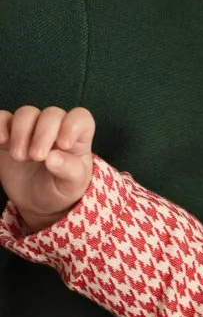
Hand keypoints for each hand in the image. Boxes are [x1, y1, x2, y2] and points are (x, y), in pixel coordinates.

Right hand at [0, 106, 94, 230]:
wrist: (37, 202)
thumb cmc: (61, 189)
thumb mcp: (71, 185)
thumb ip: (69, 170)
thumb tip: (53, 157)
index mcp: (77, 138)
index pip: (80, 118)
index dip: (72, 125)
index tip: (63, 144)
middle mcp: (55, 128)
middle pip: (50, 114)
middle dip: (42, 134)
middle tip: (37, 157)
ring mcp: (31, 129)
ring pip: (26, 114)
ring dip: (21, 132)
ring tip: (19, 157)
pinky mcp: (9, 133)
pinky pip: (3, 119)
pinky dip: (0, 126)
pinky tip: (2, 141)